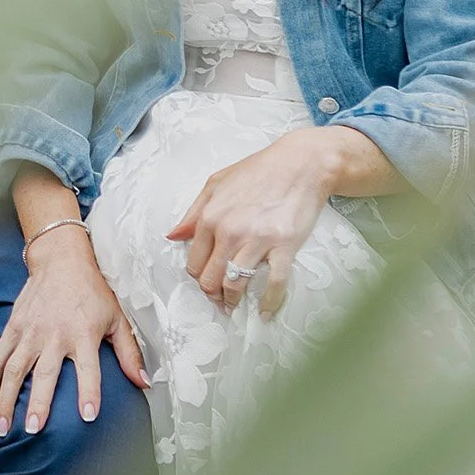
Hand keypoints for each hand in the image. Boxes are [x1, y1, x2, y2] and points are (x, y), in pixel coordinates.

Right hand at [0, 226, 147, 438]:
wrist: (61, 259)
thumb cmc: (92, 291)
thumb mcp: (117, 318)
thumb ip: (129, 353)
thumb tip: (144, 383)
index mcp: (84, 333)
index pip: (89, 367)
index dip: (89, 391)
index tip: (88, 416)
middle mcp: (55, 334)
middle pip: (45, 373)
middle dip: (37, 403)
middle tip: (32, 429)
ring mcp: (30, 330)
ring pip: (14, 369)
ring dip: (6, 399)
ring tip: (1, 426)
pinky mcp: (14, 326)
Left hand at [166, 127, 380, 315]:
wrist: (301, 163)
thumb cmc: (259, 170)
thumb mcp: (217, 183)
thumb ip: (194, 212)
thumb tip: (174, 236)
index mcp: (210, 217)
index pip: (194, 262)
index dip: (199, 277)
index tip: (207, 282)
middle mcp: (230, 231)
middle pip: (210, 279)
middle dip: (212, 294)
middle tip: (219, 300)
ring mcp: (257, 240)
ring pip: (235, 285)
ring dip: (233, 301)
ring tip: (235, 306)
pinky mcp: (284, 246)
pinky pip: (274, 284)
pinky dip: (269, 303)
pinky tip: (266, 311)